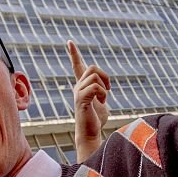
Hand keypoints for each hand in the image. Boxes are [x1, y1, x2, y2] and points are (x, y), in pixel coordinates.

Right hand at [68, 40, 109, 161]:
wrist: (90, 134)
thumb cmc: (96, 120)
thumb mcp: (101, 102)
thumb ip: (101, 92)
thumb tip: (105, 88)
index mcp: (82, 86)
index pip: (77, 66)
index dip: (74, 54)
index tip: (69, 42)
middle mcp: (78, 87)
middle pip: (92, 67)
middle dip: (105, 76)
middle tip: (108, 90)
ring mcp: (78, 93)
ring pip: (94, 76)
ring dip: (104, 87)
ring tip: (103, 100)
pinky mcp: (81, 100)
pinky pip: (94, 87)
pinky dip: (102, 93)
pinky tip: (102, 102)